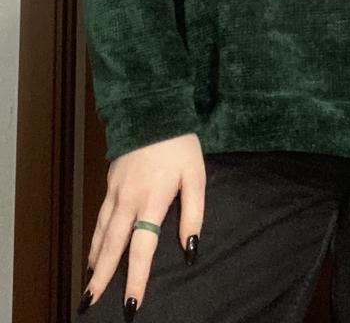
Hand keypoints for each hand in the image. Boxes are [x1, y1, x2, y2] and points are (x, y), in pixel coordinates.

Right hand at [77, 132, 204, 315]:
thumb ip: (194, 214)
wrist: (152, 110)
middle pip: (113, 245)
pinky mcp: (110, 182)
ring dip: (96, 259)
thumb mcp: (196, 176)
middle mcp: (128, 200)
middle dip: (103, 276)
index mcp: (152, 201)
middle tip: (90, 302)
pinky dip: (95, 236)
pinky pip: (99, 215)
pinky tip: (95, 248)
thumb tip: (190, 248)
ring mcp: (115, 190)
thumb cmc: (180, 145)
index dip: (136, 278)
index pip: (142, 248)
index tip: (131, 303)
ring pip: (101, 231)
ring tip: (90, 283)